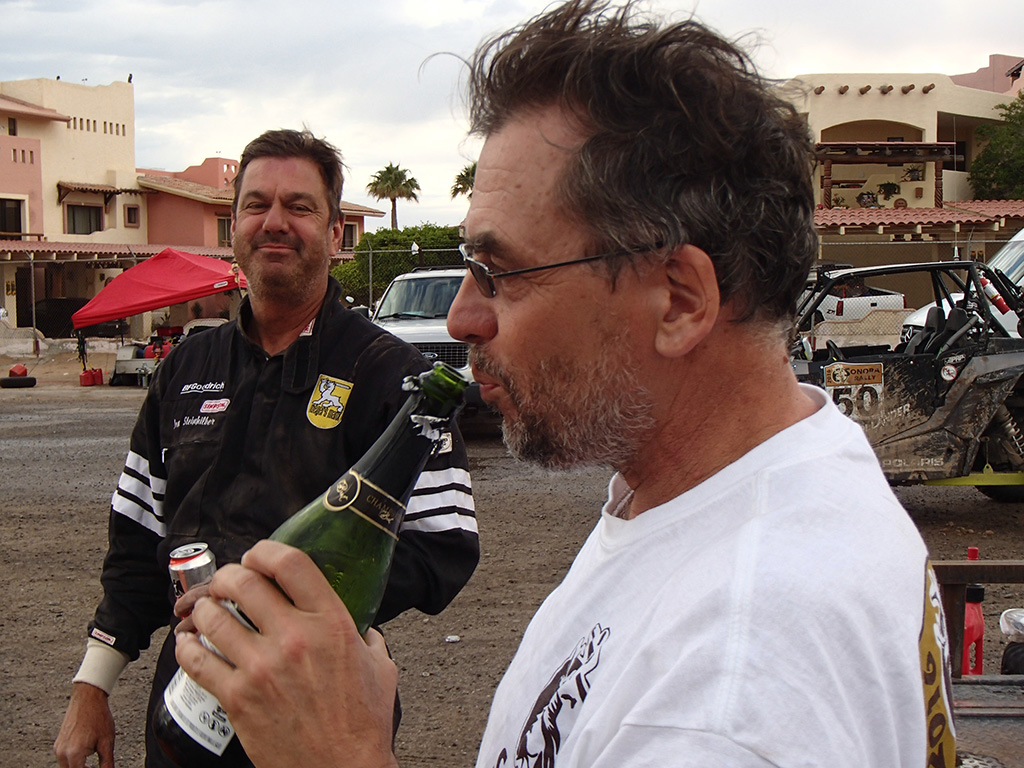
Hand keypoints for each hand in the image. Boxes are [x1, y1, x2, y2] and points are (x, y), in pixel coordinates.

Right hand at [53, 682, 114, 767]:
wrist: (87, 698)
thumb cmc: (98, 716)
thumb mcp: (107, 742)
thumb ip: (107, 762)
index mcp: (73, 755)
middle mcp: (61, 753)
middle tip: (96, 766)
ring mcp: (58, 748)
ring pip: (67, 766)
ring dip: (78, 766)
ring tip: (92, 761)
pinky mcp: (58, 743)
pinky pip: (64, 758)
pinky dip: (74, 759)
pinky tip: (86, 752)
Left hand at [175, 541, 398, 767]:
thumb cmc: (363, 725)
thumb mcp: (380, 666)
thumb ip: (366, 637)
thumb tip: (359, 626)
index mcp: (331, 624)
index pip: (290, 563)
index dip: (265, 550)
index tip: (258, 557)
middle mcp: (294, 638)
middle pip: (243, 582)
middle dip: (227, 575)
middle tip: (227, 583)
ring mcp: (261, 668)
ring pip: (213, 617)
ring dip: (203, 607)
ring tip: (205, 610)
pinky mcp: (237, 699)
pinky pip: (196, 661)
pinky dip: (187, 646)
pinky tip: (190, 643)